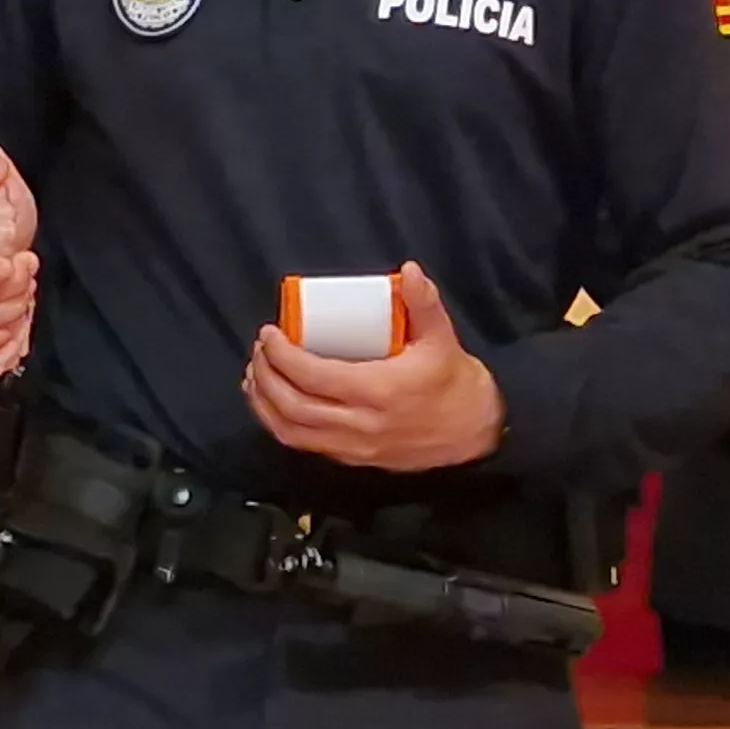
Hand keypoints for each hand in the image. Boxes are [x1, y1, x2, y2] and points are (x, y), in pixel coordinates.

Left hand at [241, 264, 501, 472]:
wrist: (474, 433)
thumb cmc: (454, 382)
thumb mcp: (442, 338)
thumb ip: (424, 303)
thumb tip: (409, 269)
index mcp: (378, 391)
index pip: (314, 376)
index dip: (283, 356)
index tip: (269, 334)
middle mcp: (361, 424)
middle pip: (294, 406)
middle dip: (267, 377)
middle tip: (259, 350)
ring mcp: (354, 446)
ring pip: (292, 432)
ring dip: (265, 404)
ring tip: (255, 375)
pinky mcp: (353, 459)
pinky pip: (305, 445)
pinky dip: (279, 424)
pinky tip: (271, 403)